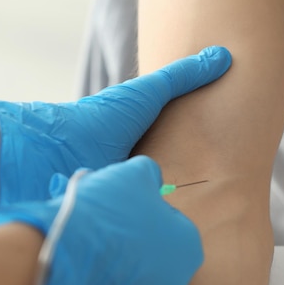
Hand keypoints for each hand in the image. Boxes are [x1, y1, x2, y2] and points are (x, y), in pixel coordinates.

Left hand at [0, 46, 230, 203]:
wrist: (55, 155)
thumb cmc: (100, 119)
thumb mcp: (148, 93)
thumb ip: (183, 77)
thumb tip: (225, 55)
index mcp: (143, 140)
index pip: (180, 145)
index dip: (202, 148)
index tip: (228, 152)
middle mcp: (136, 166)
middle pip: (174, 175)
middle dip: (194, 183)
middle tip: (226, 190)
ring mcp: (128, 191)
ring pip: (162, 201)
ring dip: (176, 207)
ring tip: (211, 216)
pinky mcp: (121, 215)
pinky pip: (148, 221)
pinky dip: (162, 223)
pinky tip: (182, 229)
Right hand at [0, 156, 202, 284]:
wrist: (61, 251)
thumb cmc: (108, 209)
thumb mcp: (136, 172)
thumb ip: (151, 174)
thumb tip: (152, 181)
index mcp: (189, 246)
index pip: (169, 220)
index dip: (143, 207)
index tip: (121, 204)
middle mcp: (176, 281)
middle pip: (152, 248)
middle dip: (131, 233)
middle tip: (105, 218)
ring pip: (131, 269)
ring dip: (116, 253)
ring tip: (91, 236)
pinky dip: (100, 276)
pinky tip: (84, 259)